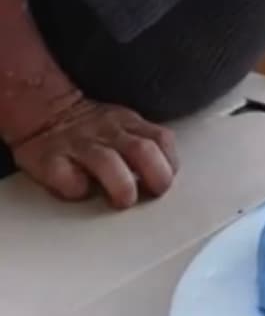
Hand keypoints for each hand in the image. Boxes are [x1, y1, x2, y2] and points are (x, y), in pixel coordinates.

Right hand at [8, 96, 178, 209]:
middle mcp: (106, 132)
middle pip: (141, 150)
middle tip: (153, 193)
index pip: (161, 139)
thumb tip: (166, 174)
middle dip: (155, 175)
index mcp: (128, 123)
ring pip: (108, 162)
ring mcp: (78, 144)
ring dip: (122, 185)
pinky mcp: (48, 160)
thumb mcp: (123, 125)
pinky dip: (77, 188)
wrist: (43, 114)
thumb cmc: (90, 130)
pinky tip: (81, 191)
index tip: (167, 179)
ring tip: (124, 200)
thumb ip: (144, 143)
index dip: (169, 162)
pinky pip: (66, 176)